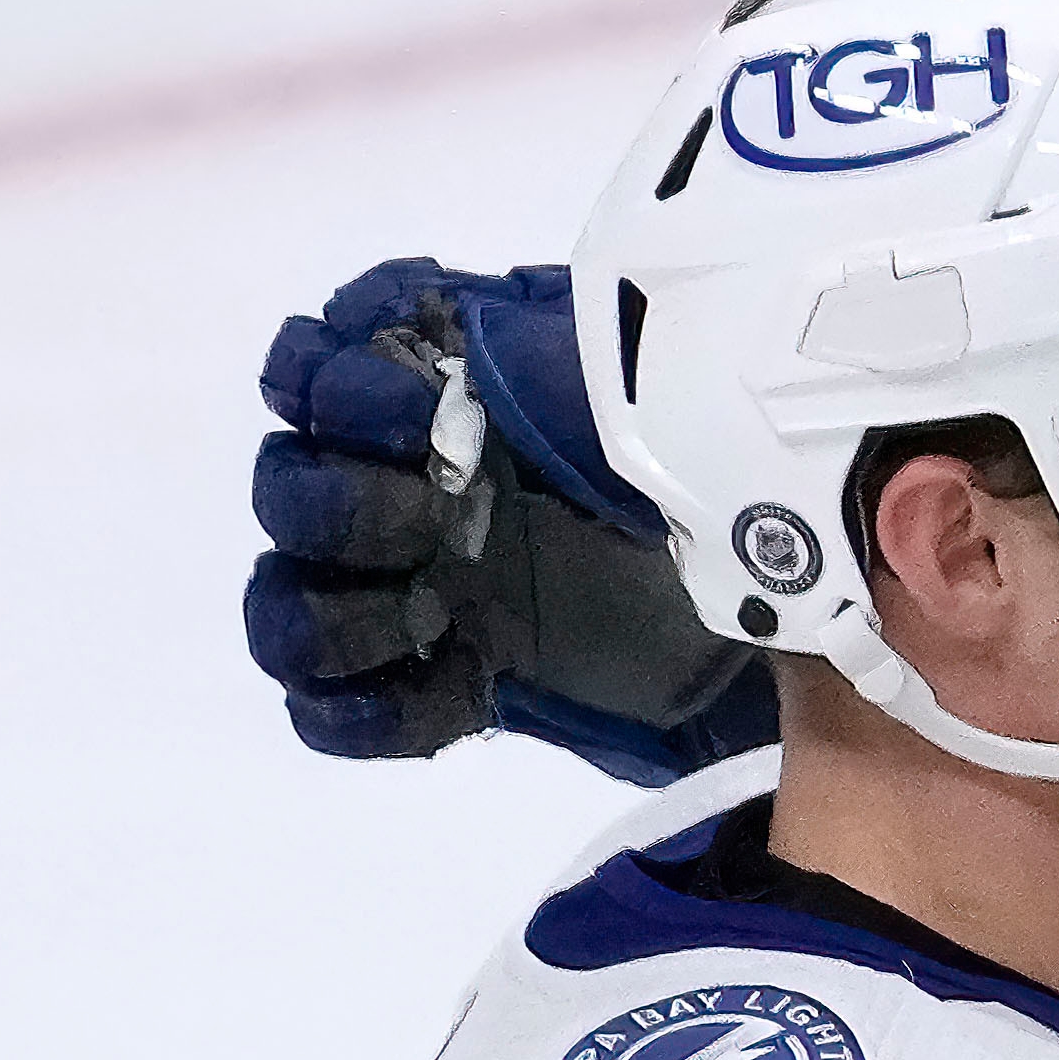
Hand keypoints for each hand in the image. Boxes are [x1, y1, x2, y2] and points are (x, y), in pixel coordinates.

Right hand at [244, 258, 781, 784]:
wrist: (776, 612)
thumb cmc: (708, 485)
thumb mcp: (649, 400)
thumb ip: (559, 362)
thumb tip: (481, 345)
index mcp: (433, 408)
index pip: (308, 372)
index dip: (345, 392)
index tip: (427, 418)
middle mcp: (397, 495)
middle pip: (283, 495)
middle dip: (348, 506)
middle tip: (436, 520)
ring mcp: (403, 596)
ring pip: (282, 610)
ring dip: (339, 617)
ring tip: (439, 619)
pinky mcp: (428, 683)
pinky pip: (327, 713)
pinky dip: (369, 714)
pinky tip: (462, 692)